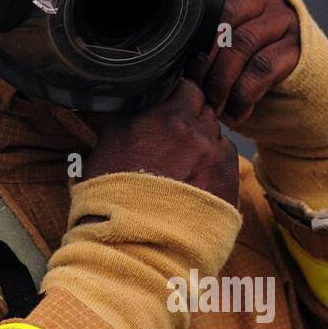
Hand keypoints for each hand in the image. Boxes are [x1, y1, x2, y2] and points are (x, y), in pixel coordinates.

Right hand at [82, 79, 239, 205]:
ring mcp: (210, 148)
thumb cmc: (108, 201)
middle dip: (192, 113)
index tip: (168, 108)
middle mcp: (185, 124)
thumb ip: (118, 123)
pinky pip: (227, 155)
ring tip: (187, 163)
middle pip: (200, 102)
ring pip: (214, 129)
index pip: (178, 85)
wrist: (134, 243)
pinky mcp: (227, 174)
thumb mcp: (100, 151)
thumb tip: (115, 110)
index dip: (174, 97)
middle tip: (178, 135)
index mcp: (152, 112)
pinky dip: (216, 162)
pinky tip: (199, 180)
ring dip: (204, 138)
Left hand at [187, 0, 300, 126]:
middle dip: (205, 64)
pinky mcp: (299, 49)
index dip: (193, 42)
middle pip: (225, 26)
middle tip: (195, 93)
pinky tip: (236, 113)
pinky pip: (263, 69)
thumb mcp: (229, 46)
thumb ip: (207, 43)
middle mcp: (265, 1)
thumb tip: (170, 65)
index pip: (210, 10)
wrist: (302, 80)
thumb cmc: (253, 62)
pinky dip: (243, 95)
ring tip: (213, 107)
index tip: (181, 72)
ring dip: (222, 82)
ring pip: (242, 46)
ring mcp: (285, 22)